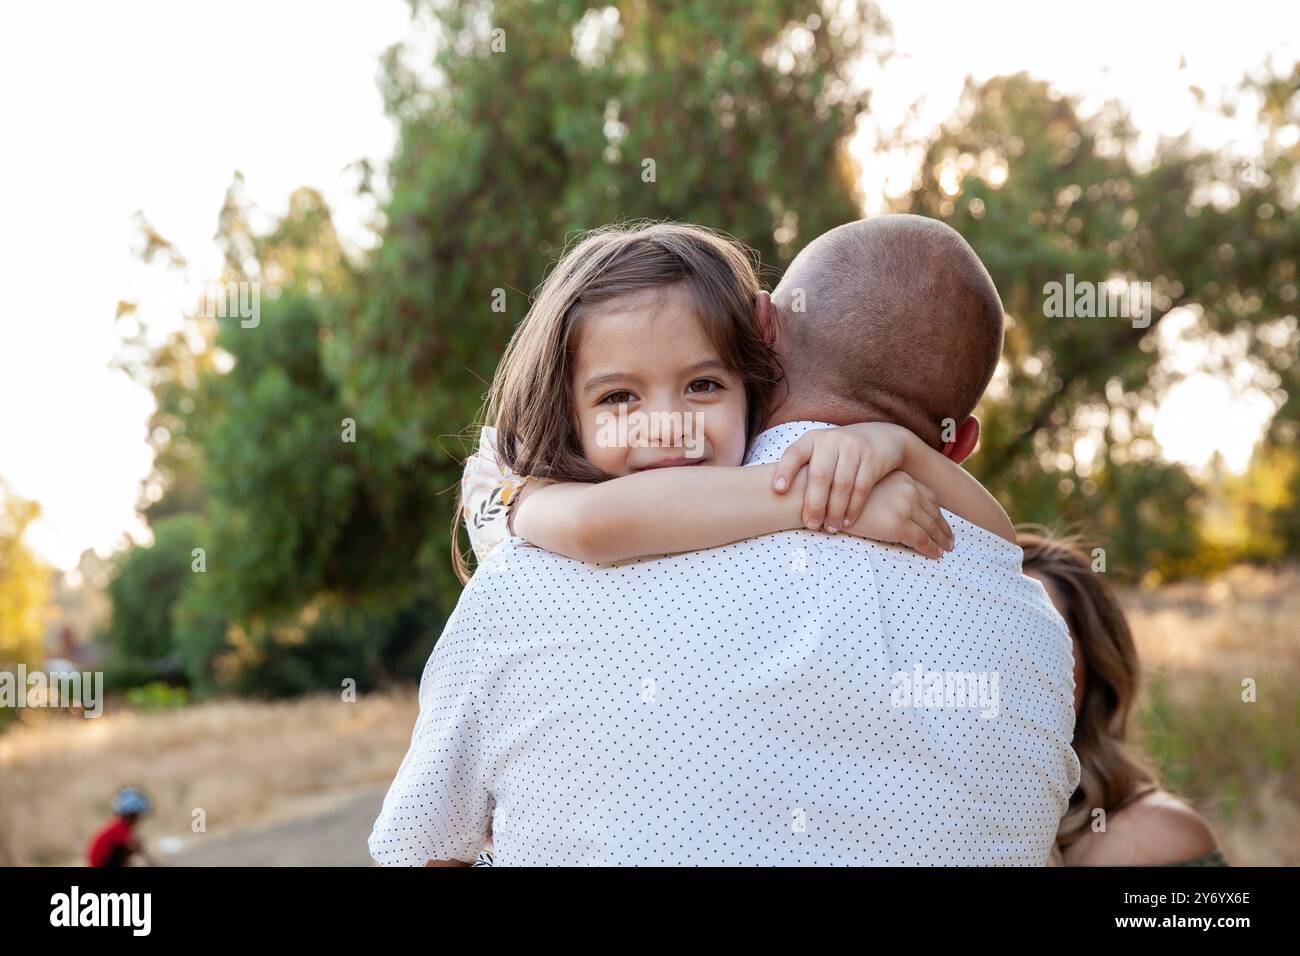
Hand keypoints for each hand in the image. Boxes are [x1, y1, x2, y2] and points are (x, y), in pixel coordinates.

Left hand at [771, 423, 910, 531]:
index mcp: (812, 440)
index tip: (778, 490)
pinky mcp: (872, 458)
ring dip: (835, 510)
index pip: (794, 454)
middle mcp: (831, 440)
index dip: (785, 471)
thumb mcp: (820, 452)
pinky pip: (861, 487)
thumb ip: (804, 469)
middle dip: (814, 504)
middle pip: (820, 475)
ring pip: (842, 484)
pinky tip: (848, 521)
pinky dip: (854, 507)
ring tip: (831, 528)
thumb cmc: (840, 453)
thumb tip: (777, 502)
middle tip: (812, 525)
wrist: (882, 437)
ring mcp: (853, 447)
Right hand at [842, 472, 953, 557]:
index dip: (938, 512)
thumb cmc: (841, 496)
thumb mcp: (871, 487)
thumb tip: (893, 509)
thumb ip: (886, 494)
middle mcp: (907, 489)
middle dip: (943, 527)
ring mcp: (904, 506)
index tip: (943, 523)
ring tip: (945, 549)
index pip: (928, 496)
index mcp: (901, 478)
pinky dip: (931, 548)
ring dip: (941, 540)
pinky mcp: (898, 524)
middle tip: (949, 540)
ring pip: (930, 527)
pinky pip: (921, 539)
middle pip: (934, 511)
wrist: (826, 499)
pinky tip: (935, 555)